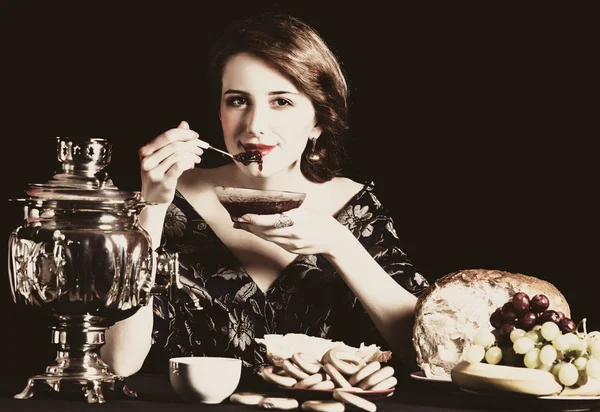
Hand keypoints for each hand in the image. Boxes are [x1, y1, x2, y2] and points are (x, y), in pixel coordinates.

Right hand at [138, 121, 204, 204]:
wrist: (152, 200)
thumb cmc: (158, 177)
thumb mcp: (161, 157)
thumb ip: (171, 141)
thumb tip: (184, 124)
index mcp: (145, 150)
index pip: (167, 135)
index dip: (184, 133)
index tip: (195, 136)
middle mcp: (147, 160)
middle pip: (174, 144)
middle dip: (191, 144)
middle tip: (200, 149)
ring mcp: (153, 171)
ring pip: (178, 155)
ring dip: (192, 154)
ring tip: (198, 158)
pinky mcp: (163, 181)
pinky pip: (179, 166)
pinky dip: (189, 163)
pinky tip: (192, 165)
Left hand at [233, 208, 347, 255]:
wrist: (333, 240)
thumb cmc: (322, 222)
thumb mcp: (306, 211)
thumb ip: (289, 212)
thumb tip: (272, 209)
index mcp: (296, 222)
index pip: (270, 221)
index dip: (255, 220)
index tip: (244, 216)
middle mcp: (292, 235)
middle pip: (265, 231)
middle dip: (249, 226)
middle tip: (237, 220)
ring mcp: (291, 244)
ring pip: (267, 238)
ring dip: (254, 232)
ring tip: (242, 225)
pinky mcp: (291, 250)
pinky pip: (274, 242)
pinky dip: (264, 236)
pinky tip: (257, 232)